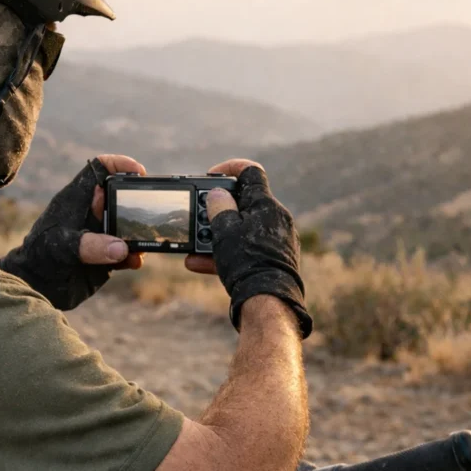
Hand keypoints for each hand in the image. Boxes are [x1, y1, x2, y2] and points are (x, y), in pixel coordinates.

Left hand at [0, 155, 146, 310]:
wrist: (35, 287)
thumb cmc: (41, 258)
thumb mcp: (64, 247)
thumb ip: (92, 246)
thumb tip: (122, 248)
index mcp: (77, 199)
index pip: (99, 169)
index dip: (119, 164)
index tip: (139, 172)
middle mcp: (91, 214)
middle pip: (120, 197)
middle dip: (136, 203)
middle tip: (148, 212)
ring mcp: (99, 235)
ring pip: (127, 226)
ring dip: (138, 234)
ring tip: (143, 243)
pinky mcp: (104, 257)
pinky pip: (125, 251)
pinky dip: (133, 255)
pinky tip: (135, 261)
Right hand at [186, 159, 312, 337]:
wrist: (268, 302)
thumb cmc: (247, 262)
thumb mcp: (224, 229)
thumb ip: (218, 206)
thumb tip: (217, 195)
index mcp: (266, 204)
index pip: (251, 172)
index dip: (229, 168)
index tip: (210, 177)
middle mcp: (275, 219)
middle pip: (242, 203)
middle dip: (216, 210)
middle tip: (198, 216)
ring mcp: (276, 241)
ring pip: (241, 230)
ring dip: (215, 235)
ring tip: (195, 245)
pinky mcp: (272, 261)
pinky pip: (245, 250)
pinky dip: (224, 254)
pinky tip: (197, 263)